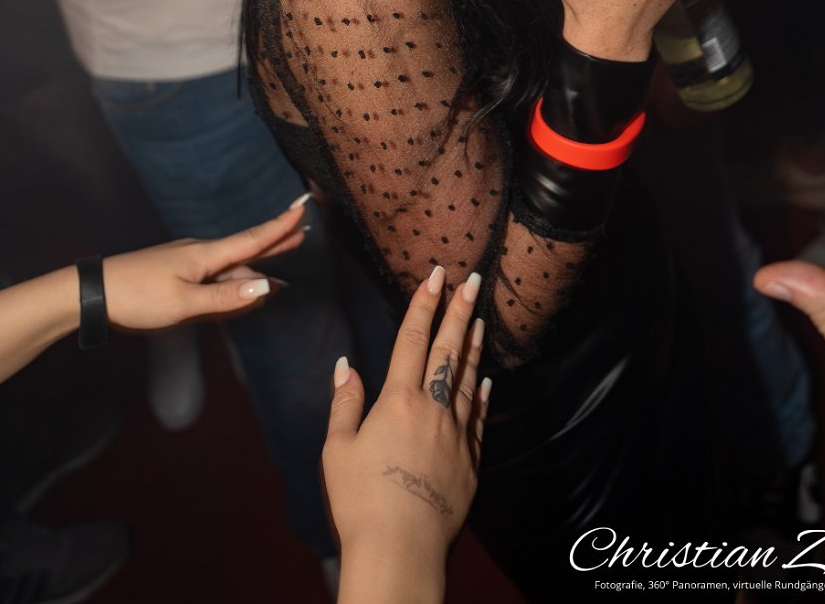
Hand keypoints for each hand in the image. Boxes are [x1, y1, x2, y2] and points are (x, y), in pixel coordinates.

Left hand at [101, 203, 306, 329]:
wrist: (94, 292)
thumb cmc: (137, 298)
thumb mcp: (183, 304)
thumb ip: (225, 299)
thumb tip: (267, 288)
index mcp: (205, 256)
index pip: (252, 239)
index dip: (279, 227)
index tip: (302, 207)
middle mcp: (200, 254)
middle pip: (245, 249)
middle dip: (274, 242)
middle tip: (302, 232)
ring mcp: (186, 263)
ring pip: (229, 267)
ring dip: (255, 269)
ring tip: (279, 275)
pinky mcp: (175, 274)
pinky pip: (213, 276)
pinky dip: (232, 280)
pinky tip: (235, 286)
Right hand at [324, 266, 489, 601]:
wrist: (400, 549)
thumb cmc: (360, 500)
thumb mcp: (338, 449)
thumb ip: (345, 404)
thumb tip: (346, 365)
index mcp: (397, 401)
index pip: (412, 340)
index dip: (424, 305)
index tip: (436, 275)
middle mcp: (431, 409)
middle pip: (447, 351)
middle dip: (459, 312)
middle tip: (473, 280)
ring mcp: (456, 436)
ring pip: (467, 380)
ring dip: (474, 347)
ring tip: (481, 320)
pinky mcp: (470, 463)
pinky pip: (477, 420)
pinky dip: (481, 396)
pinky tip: (486, 382)